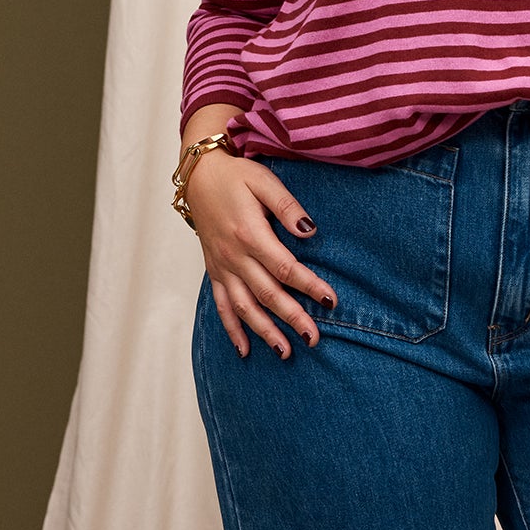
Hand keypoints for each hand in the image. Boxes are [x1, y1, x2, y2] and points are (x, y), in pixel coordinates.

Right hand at [184, 147, 338, 360]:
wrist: (199, 177)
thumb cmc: (237, 177)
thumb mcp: (264, 181)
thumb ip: (288, 207)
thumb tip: (310, 231)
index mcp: (250, 234)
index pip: (285, 268)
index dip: (309, 285)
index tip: (330, 301)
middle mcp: (234, 256)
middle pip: (267, 293)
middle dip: (292, 318)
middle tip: (314, 338)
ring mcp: (222, 266)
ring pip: (244, 306)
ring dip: (264, 331)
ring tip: (285, 351)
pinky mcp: (214, 271)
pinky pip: (222, 305)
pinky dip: (232, 329)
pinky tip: (245, 350)